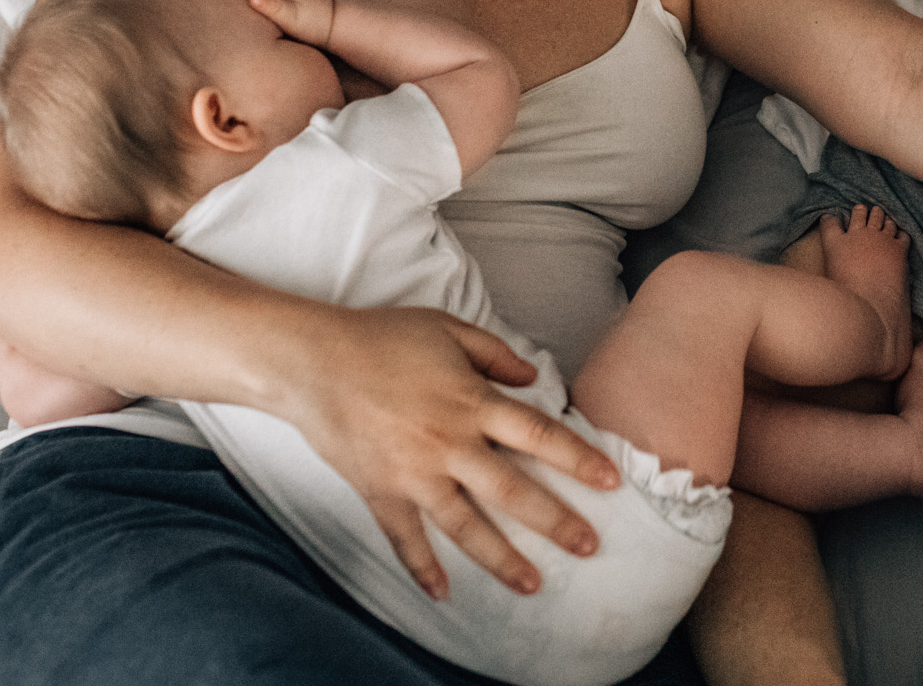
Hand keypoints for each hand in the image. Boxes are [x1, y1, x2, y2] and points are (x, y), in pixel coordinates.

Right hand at [275, 304, 621, 600]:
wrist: (311, 361)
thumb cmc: (382, 338)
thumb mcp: (447, 329)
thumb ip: (496, 354)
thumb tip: (535, 378)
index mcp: (471, 402)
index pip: (538, 435)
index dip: (578, 458)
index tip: (611, 481)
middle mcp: (448, 444)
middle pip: (512, 491)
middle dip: (555, 521)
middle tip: (589, 546)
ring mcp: (413, 474)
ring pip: (465, 526)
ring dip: (501, 559)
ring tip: (533, 584)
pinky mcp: (379, 492)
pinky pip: (404, 538)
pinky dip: (422, 568)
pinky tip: (442, 593)